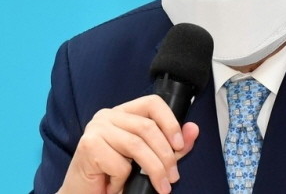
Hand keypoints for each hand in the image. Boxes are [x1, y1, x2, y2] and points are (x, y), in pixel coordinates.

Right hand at [57, 95, 197, 193]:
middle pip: (147, 127)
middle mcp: (108, 115)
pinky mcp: (88, 146)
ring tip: (161, 186)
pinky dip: (124, 180)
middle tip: (172, 178)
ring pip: (137, 145)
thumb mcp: (149, 158)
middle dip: (166, 155)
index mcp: (124, 112)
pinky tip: (117, 185)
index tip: (179, 145)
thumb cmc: (114, 176)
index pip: (153, 103)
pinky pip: (120, 164)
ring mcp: (96, 128)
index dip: (170, 122)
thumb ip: (171, 145)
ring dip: (154, 170)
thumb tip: (193, 129)